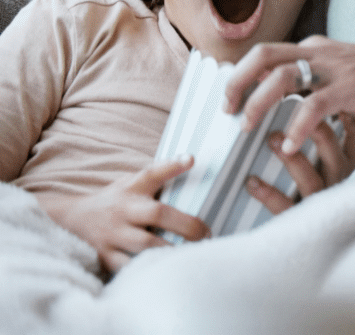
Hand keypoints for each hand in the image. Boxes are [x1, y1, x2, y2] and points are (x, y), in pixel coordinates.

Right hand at [48, 157, 209, 274]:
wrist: (71, 220)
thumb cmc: (113, 200)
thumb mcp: (133, 182)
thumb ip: (160, 172)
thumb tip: (192, 158)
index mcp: (131, 191)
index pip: (152, 174)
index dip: (171, 166)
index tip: (190, 160)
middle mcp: (123, 212)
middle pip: (157, 214)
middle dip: (186, 225)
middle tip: (206, 234)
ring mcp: (112, 235)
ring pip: (144, 245)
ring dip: (170, 250)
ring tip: (192, 256)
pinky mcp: (104, 256)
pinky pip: (128, 267)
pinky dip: (145, 269)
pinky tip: (164, 272)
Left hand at [226, 36, 354, 153]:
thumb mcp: (349, 74)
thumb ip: (321, 80)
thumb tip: (294, 99)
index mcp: (319, 47)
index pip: (267, 52)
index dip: (242, 74)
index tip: (229, 99)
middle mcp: (323, 51)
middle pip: (264, 55)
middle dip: (238, 82)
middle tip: (227, 110)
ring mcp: (339, 68)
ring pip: (283, 76)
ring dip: (258, 103)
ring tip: (247, 129)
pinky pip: (315, 105)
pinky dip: (297, 126)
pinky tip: (290, 145)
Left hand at [243, 114, 354, 213]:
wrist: (299, 240)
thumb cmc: (303, 191)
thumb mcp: (319, 168)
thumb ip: (316, 145)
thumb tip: (300, 112)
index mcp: (342, 172)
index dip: (351, 127)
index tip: (338, 108)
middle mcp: (335, 186)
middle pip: (334, 158)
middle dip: (318, 134)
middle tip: (296, 116)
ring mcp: (318, 205)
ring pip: (311, 181)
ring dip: (292, 159)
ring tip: (271, 141)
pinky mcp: (297, 221)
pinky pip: (284, 206)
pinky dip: (268, 193)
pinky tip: (251, 181)